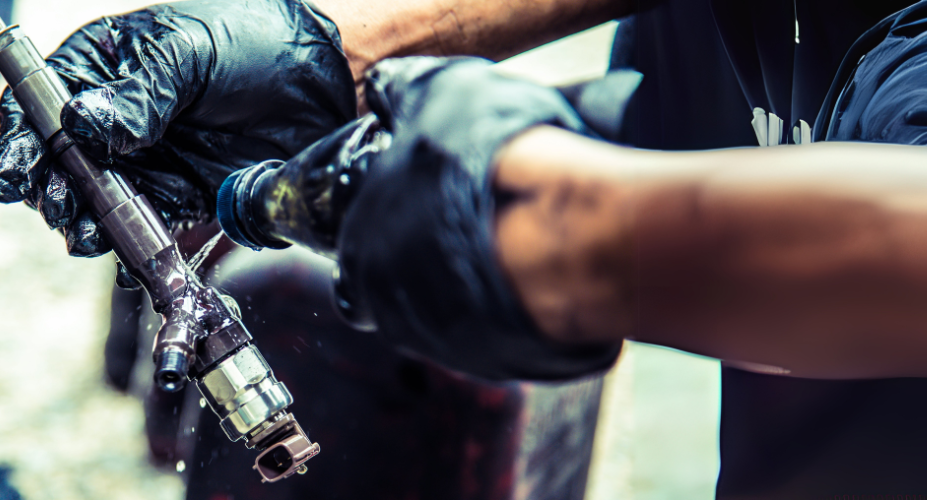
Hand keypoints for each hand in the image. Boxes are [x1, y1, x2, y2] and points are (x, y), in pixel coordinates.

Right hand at [0, 0, 356, 256]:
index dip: (18, 141)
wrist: (324, 77)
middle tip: (61, 209)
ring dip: (83, 222)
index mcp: (101, 66)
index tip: (13, 178)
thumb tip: (84, 124)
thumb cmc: (251, 40)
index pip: (38, 104)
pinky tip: (123, 252)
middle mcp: (112, 117)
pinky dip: (126, 244)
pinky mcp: (175, 196)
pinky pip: (138, 227)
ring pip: (92, 201)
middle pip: (55, 162)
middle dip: (50, 191)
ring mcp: (141, 159)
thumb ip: (139, 91)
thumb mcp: (189, 52)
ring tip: (87, 234)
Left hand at [224, 56, 619, 380]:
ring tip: (512, 241)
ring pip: (450, 313)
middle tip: (472, 220)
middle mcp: (393, 312)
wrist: (568, 231)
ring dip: (473, 283)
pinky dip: (513, 305)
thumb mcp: (437, 93)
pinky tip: (539, 269)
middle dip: (432, 258)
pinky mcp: (501, 365)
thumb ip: (403, 94)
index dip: (393, 225)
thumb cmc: (489, 166)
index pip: (358, 254)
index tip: (426, 205)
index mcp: (360, 255)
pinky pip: (497, 332)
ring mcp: (448, 346)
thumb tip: (388, 89)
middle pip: (403, 288)